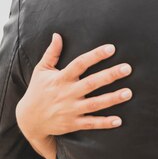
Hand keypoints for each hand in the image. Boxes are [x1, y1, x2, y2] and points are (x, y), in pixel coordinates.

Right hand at [16, 34, 132, 157]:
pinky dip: (104, 123)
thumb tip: (57, 34)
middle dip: (110, 75)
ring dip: (112, 98)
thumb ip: (52, 53)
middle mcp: (67, 93)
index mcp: (61, 78)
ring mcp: (70, 110)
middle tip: (127, 68)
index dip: (95, 55)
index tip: (111, 48)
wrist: (28, 120)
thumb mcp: (41, 70)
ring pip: (95, 104)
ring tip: (128, 92)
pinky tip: (119, 121)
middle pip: (91, 83)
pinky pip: (91, 124)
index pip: (80, 64)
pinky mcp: (72, 124)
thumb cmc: (38, 91)